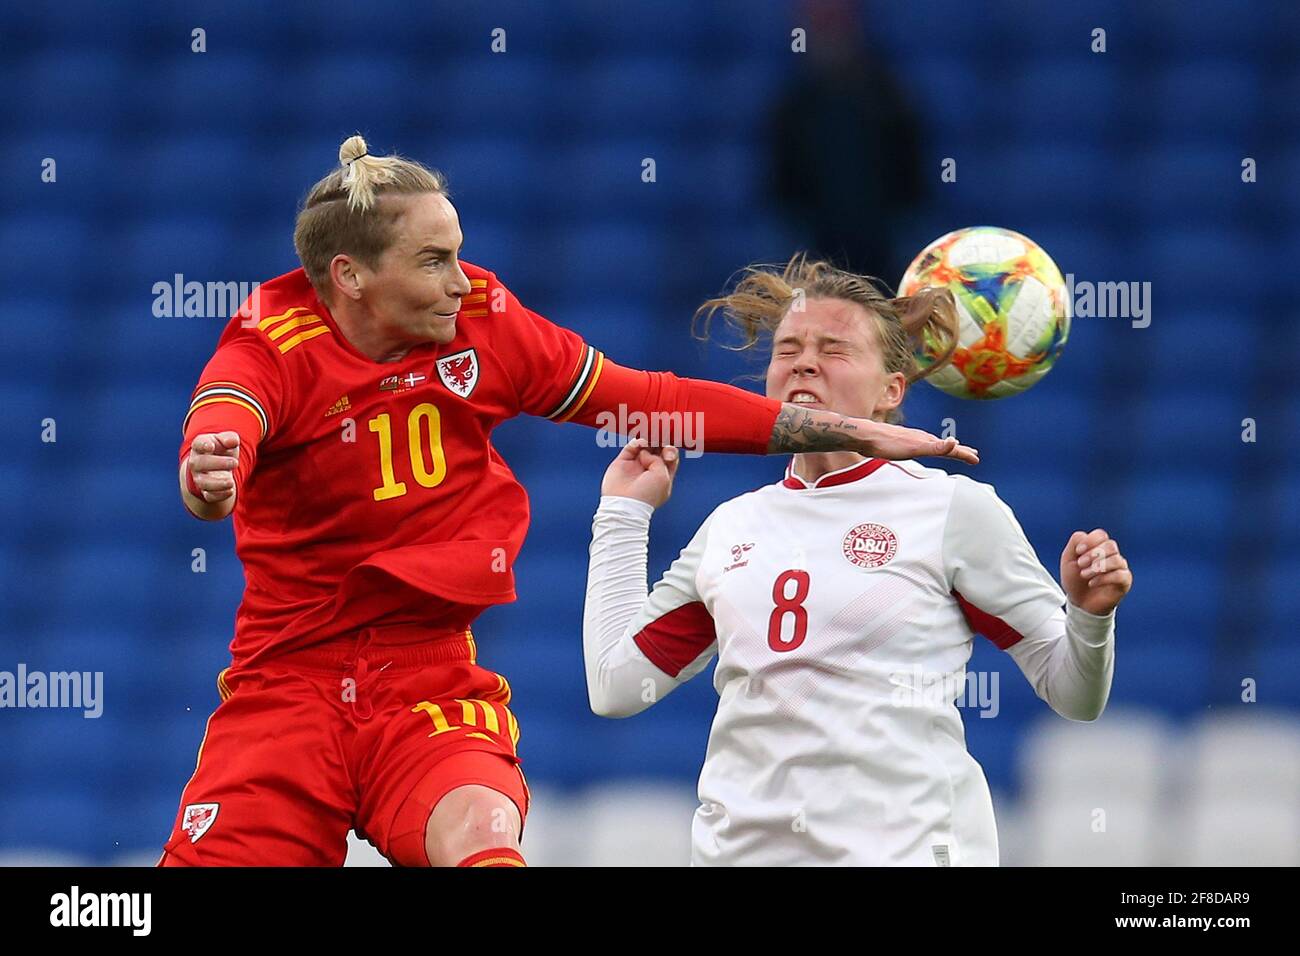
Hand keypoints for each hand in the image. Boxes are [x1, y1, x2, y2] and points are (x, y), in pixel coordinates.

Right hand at [186, 431, 240, 502]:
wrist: (216, 467)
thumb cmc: (221, 450)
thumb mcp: (226, 441)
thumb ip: (229, 438)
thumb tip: (232, 441)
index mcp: (200, 446)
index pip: (198, 444)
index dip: (203, 445)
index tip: (211, 446)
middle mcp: (196, 462)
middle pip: (199, 463)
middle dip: (217, 463)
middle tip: (235, 462)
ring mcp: (200, 478)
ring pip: (203, 483)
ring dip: (217, 483)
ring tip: (231, 481)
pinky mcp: (206, 491)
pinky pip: (209, 496)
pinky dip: (219, 495)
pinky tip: (230, 491)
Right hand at [600, 440, 679, 508]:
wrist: (624, 504)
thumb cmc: (646, 495)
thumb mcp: (663, 476)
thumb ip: (659, 459)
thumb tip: (646, 452)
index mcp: (663, 477)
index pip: (670, 458)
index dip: (671, 450)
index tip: (669, 448)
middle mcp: (649, 470)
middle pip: (658, 450)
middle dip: (661, 443)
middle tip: (661, 439)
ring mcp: (636, 466)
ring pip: (645, 446)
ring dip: (650, 440)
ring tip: (651, 439)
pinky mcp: (623, 462)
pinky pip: (632, 447)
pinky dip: (637, 442)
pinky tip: (641, 443)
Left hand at [855, 418, 979, 464]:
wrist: (864, 436)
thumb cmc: (887, 444)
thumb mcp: (913, 448)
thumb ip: (934, 448)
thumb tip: (955, 442)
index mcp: (925, 440)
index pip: (949, 448)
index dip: (963, 454)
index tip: (976, 459)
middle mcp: (919, 437)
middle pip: (944, 444)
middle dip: (958, 450)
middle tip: (972, 454)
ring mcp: (909, 438)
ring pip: (932, 444)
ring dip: (944, 448)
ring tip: (950, 450)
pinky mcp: (899, 441)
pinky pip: (920, 445)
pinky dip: (929, 448)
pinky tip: (922, 449)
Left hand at [1060, 528, 1131, 615]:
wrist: (1079, 602)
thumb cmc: (1074, 579)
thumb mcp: (1068, 559)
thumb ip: (1075, 543)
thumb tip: (1085, 536)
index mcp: (1098, 547)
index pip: (1101, 534)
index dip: (1090, 541)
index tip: (1078, 551)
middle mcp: (1112, 555)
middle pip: (1110, 545)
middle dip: (1093, 554)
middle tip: (1081, 564)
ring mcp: (1120, 568)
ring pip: (1116, 560)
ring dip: (1097, 567)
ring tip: (1084, 575)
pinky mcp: (1124, 581)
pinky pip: (1120, 575)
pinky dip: (1103, 578)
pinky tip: (1091, 583)